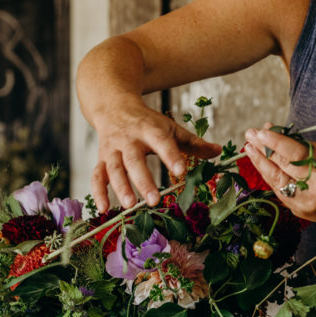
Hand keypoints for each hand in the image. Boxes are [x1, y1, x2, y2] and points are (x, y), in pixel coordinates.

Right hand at [92, 101, 219, 209]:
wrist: (114, 107)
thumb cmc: (147, 122)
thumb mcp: (170, 128)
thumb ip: (193, 142)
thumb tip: (218, 151)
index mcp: (149, 129)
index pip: (162, 142)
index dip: (171, 156)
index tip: (181, 171)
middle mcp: (128, 140)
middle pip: (134, 160)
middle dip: (143, 180)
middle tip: (155, 199)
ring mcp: (112, 150)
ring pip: (114, 169)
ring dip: (120, 188)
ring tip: (131, 205)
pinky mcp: (101, 159)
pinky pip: (97, 176)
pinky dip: (98, 192)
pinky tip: (104, 209)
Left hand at [242, 125, 315, 224]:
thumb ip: (301, 146)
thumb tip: (273, 133)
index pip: (298, 155)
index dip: (277, 143)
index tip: (261, 132)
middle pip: (284, 167)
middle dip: (264, 149)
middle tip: (250, 134)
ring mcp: (305, 204)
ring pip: (276, 180)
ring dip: (260, 162)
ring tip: (249, 147)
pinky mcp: (298, 212)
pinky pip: (279, 190)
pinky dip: (269, 175)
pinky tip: (261, 163)